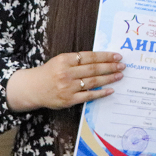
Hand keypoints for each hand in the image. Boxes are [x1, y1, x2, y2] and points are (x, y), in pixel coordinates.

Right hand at [6, 51, 124, 111]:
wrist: (33, 88)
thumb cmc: (50, 72)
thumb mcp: (60, 60)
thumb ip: (77, 59)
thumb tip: (101, 58)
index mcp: (64, 60)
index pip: (89, 57)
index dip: (105, 56)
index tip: (117, 55)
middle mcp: (66, 73)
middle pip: (93, 69)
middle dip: (110, 66)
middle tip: (122, 65)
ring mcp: (67, 87)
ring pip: (93, 82)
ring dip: (108, 78)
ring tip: (119, 75)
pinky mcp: (68, 100)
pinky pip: (88, 96)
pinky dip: (100, 93)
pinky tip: (110, 90)